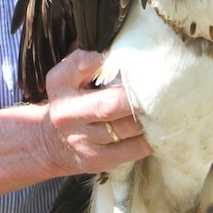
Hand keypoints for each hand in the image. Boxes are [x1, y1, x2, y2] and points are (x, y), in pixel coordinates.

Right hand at [39, 50, 150, 174]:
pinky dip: (148, 138)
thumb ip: (84, 62)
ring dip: (148, 118)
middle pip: (109, 104)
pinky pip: (132, 149)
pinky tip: (154, 129)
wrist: (50, 142)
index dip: (102, 61)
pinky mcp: (97, 160)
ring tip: (163, 107)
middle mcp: (67, 114)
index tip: (125, 58)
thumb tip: (114, 51)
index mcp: (61, 85)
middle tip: (161, 88)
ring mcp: (82, 140)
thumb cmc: (69, 100)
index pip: (80, 64)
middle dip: (137, 97)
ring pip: (125, 128)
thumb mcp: (67, 76)